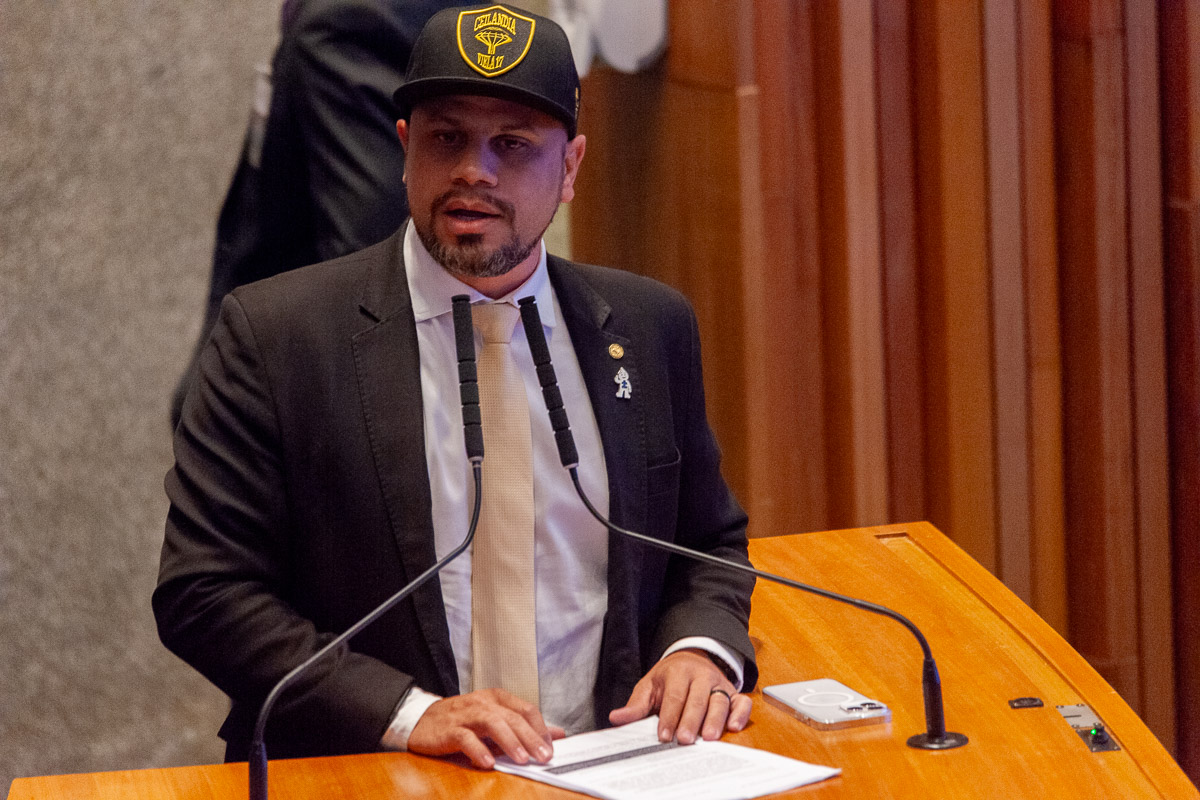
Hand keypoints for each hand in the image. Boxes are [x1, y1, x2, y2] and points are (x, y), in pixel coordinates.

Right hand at [407, 689, 565, 768]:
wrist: (421, 720)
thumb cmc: (461, 721)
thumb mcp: (495, 720)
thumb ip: (524, 727)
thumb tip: (557, 734)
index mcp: (497, 698)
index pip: (526, 709)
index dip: (540, 728)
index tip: (551, 748)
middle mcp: (483, 703)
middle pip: (512, 717)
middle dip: (531, 737)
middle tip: (545, 756)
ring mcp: (466, 715)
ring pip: (492, 723)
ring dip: (510, 742)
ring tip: (522, 759)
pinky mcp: (449, 730)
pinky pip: (466, 738)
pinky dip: (478, 750)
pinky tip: (488, 763)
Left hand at [608, 649, 751, 743]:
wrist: (692, 658)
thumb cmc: (668, 678)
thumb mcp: (649, 685)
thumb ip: (636, 704)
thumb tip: (616, 718)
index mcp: (678, 672)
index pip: (674, 696)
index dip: (669, 716)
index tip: (663, 735)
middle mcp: (701, 676)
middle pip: (697, 699)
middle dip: (690, 720)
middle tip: (684, 739)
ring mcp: (719, 684)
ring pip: (719, 701)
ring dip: (715, 720)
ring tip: (708, 738)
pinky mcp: (733, 693)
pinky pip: (742, 702)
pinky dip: (740, 714)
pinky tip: (734, 727)